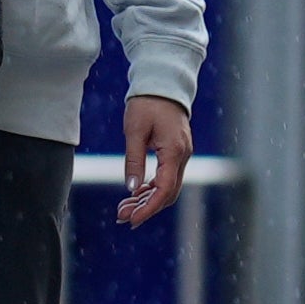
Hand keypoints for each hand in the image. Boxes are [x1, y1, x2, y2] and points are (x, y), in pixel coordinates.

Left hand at [113, 94, 194, 228]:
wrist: (163, 84)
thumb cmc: (147, 104)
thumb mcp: (134, 131)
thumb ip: (134, 160)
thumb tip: (131, 188)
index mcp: (174, 151)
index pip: (164, 189)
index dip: (149, 208)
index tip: (132, 219)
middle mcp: (183, 156)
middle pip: (168, 193)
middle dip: (146, 208)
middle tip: (122, 216)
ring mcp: (182, 155)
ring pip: (168, 187)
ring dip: (148, 200)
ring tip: (124, 208)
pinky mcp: (176, 152)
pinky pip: (167, 177)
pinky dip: (152, 188)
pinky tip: (135, 193)